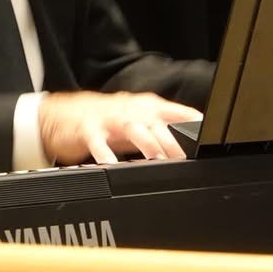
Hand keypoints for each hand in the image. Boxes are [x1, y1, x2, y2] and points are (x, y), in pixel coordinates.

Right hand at [37, 91, 200, 164]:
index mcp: (147, 108)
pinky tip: (110, 164)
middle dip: (171, 140)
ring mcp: (109, 119)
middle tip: (183, 158)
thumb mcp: (140, 122)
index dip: (193, 123)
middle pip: (156, 123)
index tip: (208, 136)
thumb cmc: (108, 120)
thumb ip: (165, 130)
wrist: (65, 114)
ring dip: (146, 142)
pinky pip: (98, 141)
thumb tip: (195, 141)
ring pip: (132, 127)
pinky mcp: (88, 130)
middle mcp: (131, 111)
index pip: (177, 113)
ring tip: (156, 157)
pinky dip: (104, 153)